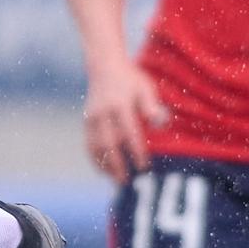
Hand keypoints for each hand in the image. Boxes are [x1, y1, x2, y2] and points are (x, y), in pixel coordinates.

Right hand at [82, 59, 169, 180]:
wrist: (104, 66)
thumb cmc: (131, 79)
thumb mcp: (145, 88)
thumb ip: (152, 106)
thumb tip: (161, 123)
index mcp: (119, 104)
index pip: (128, 133)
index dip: (136, 151)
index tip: (145, 167)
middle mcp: (102, 112)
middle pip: (109, 143)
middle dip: (117, 164)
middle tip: (127, 181)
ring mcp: (91, 117)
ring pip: (95, 146)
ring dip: (105, 165)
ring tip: (116, 180)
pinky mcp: (86, 121)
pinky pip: (88, 144)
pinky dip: (95, 159)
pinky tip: (103, 171)